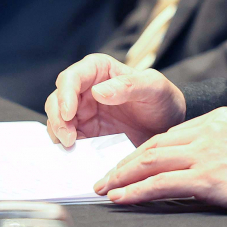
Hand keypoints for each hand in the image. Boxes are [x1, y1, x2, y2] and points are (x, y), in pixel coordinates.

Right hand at [45, 54, 185, 146]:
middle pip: (57, 99)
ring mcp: (83, 113)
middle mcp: (85, 90)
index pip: (71, 77)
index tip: (69, 113)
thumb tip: (97, 91)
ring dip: (58, 133)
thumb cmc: (163, 100)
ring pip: (57, 120)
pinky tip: (75, 156)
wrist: (169, 127)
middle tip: (68, 138)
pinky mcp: (85, 134)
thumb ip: (129, 85)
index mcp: (98, 70)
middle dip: (57, 118)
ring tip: (71, 148)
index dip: (65, 94)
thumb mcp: (154, 88)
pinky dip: (66, 148)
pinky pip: (68, 140)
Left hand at [94, 106, 226, 215]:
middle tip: (104, 178)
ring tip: (105, 188)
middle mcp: (209, 128)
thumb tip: (181, 169)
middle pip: (155, 144)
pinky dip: (137, 191)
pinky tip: (121, 198)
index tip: (125, 165)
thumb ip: (213, 147)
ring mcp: (208, 151)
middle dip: (125, 163)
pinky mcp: (209, 176)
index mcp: (217, 117)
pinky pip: (162, 183)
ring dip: (123, 176)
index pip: (169, 134)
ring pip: (153, 161)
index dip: (142, 151)